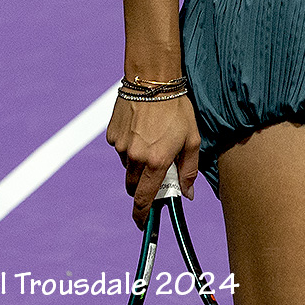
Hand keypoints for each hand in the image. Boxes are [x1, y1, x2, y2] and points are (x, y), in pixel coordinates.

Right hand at [106, 95, 199, 227]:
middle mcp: (135, 157)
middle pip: (134, 185)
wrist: (153, 80)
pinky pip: (120, 149)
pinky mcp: (112, 135)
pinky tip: (141, 128)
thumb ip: (189, 169)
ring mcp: (121, 146)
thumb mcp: (192, 138)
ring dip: (137, 162)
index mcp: (156, 161)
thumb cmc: (178, 108)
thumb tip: (186, 194)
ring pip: (127, 166)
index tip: (143, 224)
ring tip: (152, 138)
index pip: (145, 199)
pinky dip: (129, 145)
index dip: (143, 215)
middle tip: (154, 170)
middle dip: (143, 185)